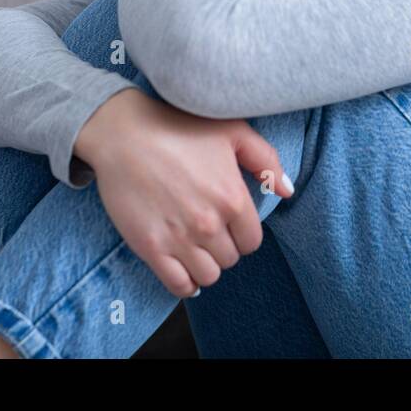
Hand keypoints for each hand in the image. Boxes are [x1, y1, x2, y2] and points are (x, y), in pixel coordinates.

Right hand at [73, 88, 294, 296]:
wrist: (123, 132)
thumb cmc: (178, 126)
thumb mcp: (232, 131)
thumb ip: (266, 161)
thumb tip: (287, 191)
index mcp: (233, 199)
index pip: (251, 242)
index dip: (242, 234)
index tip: (228, 223)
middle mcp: (209, 224)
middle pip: (230, 260)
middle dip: (223, 247)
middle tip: (207, 230)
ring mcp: (179, 238)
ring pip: (208, 276)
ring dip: (205, 265)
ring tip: (195, 247)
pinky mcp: (150, 247)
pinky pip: (178, 285)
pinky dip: (185, 283)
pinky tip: (182, 268)